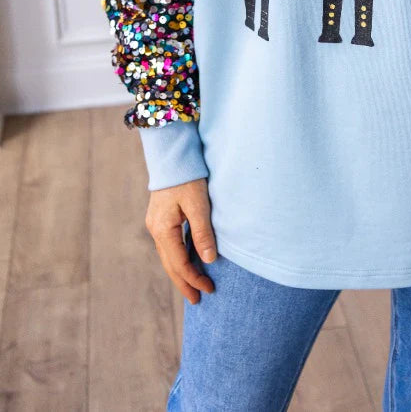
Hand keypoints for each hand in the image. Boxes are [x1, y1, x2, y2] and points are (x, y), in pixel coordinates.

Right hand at [145, 177, 216, 304]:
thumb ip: (202, 232)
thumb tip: (208, 261)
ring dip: (180, 273)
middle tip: (198, 300)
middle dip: (184, 283)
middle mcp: (155, 230)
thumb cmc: (187, 177)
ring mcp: (156, 224)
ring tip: (193, 287)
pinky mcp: (160, 218)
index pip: (179, 264)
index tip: (209, 290)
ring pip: (168, 256)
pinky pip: (169, 246)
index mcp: (163, 229)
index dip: (193, 279)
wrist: (173, 155)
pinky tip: (187, 263)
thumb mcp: (198, 204)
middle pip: (170, 265)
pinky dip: (178, 258)